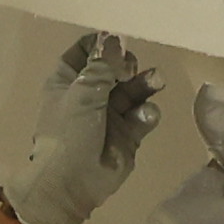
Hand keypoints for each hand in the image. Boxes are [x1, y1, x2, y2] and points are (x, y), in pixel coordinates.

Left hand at [0, 30, 159, 223]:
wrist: (70, 184)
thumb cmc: (68, 134)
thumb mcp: (82, 93)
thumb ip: (101, 65)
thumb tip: (113, 38)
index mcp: (68, 81)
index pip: (86, 51)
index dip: (102, 44)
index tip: (117, 42)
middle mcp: (89, 94)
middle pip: (114, 68)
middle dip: (126, 64)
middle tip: (130, 69)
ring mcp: (110, 114)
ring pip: (133, 89)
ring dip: (145, 83)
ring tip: (156, 80)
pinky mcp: (128, 134)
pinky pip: (143, 115)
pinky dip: (147, 112)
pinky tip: (144, 116)